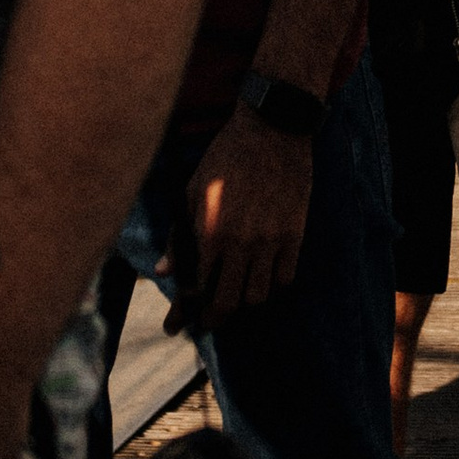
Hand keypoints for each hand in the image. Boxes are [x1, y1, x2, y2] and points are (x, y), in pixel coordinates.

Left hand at [163, 106, 314, 333]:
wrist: (273, 130)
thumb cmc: (225, 158)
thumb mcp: (193, 191)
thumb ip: (178, 235)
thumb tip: (164, 272)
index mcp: (211, 231)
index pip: (196, 287)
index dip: (185, 312)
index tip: (176, 327)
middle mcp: (242, 242)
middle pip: (228, 302)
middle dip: (215, 318)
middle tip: (208, 322)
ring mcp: (272, 240)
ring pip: (259, 296)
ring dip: (245, 301)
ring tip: (237, 295)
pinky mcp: (295, 234)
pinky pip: (285, 278)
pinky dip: (273, 285)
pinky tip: (263, 278)